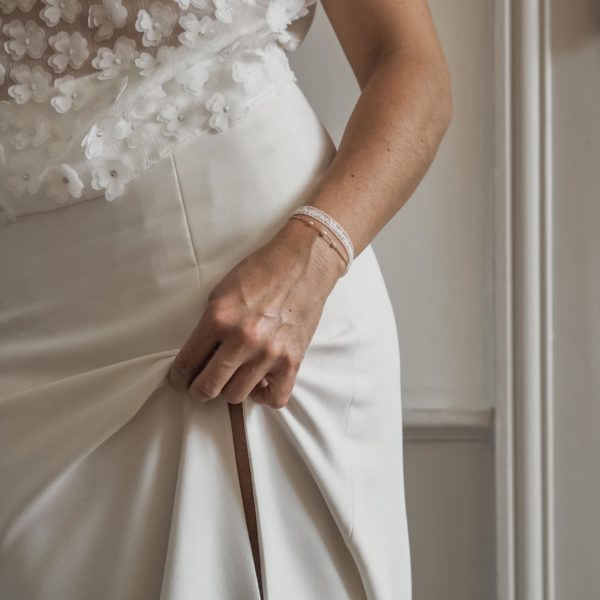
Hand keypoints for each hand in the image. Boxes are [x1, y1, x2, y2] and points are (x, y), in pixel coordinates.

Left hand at [167, 216, 346, 408]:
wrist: (302, 264)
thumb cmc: (261, 273)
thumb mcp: (222, 292)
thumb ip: (209, 326)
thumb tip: (200, 357)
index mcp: (219, 318)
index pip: (186, 363)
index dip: (178, 377)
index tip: (180, 380)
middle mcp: (243, 339)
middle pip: (208, 387)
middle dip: (199, 391)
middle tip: (201, 387)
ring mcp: (269, 352)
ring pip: (237, 395)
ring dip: (231, 389)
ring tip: (234, 377)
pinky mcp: (292, 360)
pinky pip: (275, 398)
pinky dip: (264, 397)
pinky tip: (260, 385)